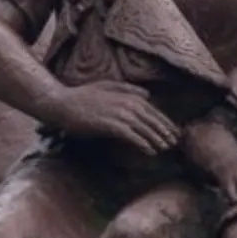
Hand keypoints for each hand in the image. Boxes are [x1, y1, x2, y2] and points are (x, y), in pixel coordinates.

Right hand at [47, 80, 179, 153]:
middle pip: (152, 119)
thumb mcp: (106, 86)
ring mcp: (119, 113)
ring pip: (145, 128)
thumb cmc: (82, 96)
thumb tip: (147, 94)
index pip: (152, 110)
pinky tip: (150, 151)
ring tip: (165, 149)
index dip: (164, 122)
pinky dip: (143, 143)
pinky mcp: (111, 124)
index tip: (173, 132)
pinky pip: (132, 136)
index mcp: (128, 94)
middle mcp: (127, 102)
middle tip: (174, 143)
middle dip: (165, 132)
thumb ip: (128, 88)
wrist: (62, 104)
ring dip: (157, 139)